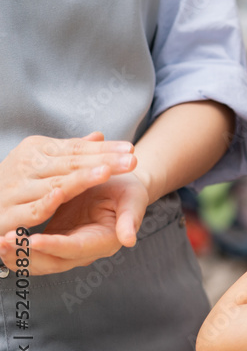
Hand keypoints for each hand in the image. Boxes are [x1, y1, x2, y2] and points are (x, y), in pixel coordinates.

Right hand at [0, 132, 135, 237]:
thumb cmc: (18, 183)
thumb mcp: (44, 161)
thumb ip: (71, 152)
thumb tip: (99, 135)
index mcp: (36, 150)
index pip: (76, 149)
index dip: (105, 149)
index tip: (132, 148)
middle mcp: (25, 165)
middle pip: (71, 163)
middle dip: (103, 161)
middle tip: (131, 160)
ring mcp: (15, 190)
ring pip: (55, 183)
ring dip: (81, 178)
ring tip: (106, 172)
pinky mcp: (8, 214)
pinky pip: (32, 209)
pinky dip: (47, 202)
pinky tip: (63, 195)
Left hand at [1, 172, 149, 274]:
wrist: (120, 185)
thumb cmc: (128, 190)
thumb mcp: (134, 199)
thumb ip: (130, 219)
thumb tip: (129, 240)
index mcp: (104, 241)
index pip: (75, 248)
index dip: (55, 246)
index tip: (33, 240)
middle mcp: (85, 251)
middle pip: (53, 262)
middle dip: (27, 255)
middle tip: (6, 241)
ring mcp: (68, 248)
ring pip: (39, 262)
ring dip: (18, 255)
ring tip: (0, 242)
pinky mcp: (56, 240)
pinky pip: (33, 253)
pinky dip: (18, 249)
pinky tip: (3, 238)